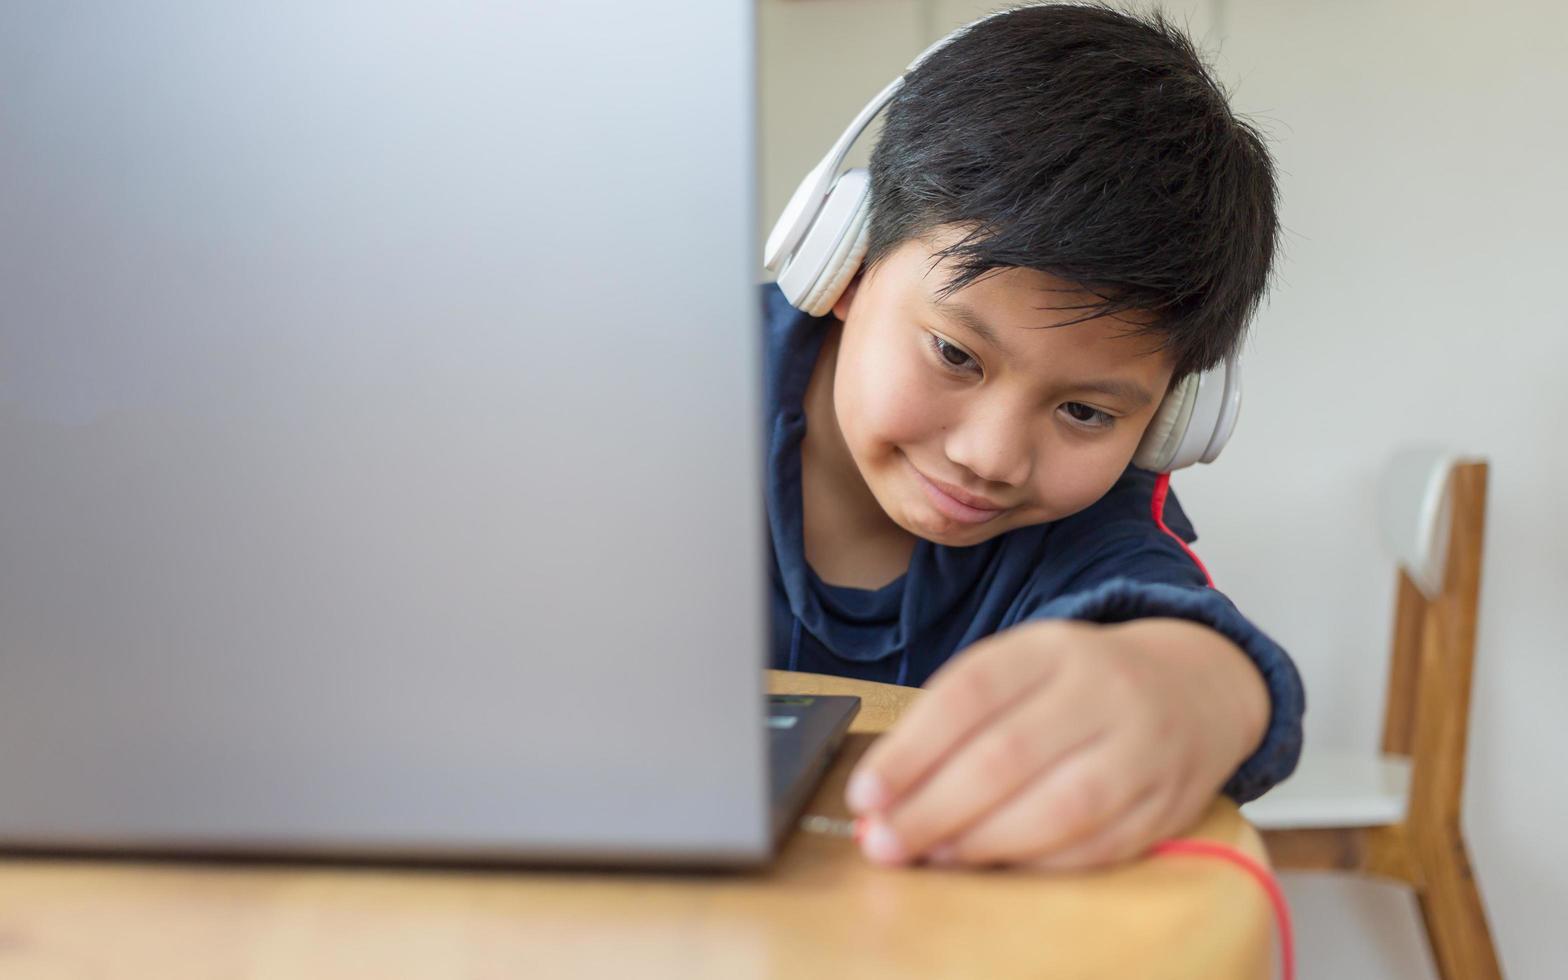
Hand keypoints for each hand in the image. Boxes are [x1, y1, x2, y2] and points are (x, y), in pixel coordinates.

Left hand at [845, 618, 1267, 870]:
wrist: (1194, 686)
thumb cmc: (1077, 686)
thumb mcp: (1020, 668)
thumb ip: (954, 719)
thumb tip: (883, 794)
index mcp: (1051, 647)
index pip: (970, 693)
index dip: (911, 750)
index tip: (866, 795)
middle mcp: (1102, 690)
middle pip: (1008, 756)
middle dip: (933, 809)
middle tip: (884, 841)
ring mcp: (1143, 748)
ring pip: (1059, 807)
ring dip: (983, 842)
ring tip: (932, 855)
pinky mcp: (1168, 803)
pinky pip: (1098, 846)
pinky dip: (1037, 863)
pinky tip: (995, 866)